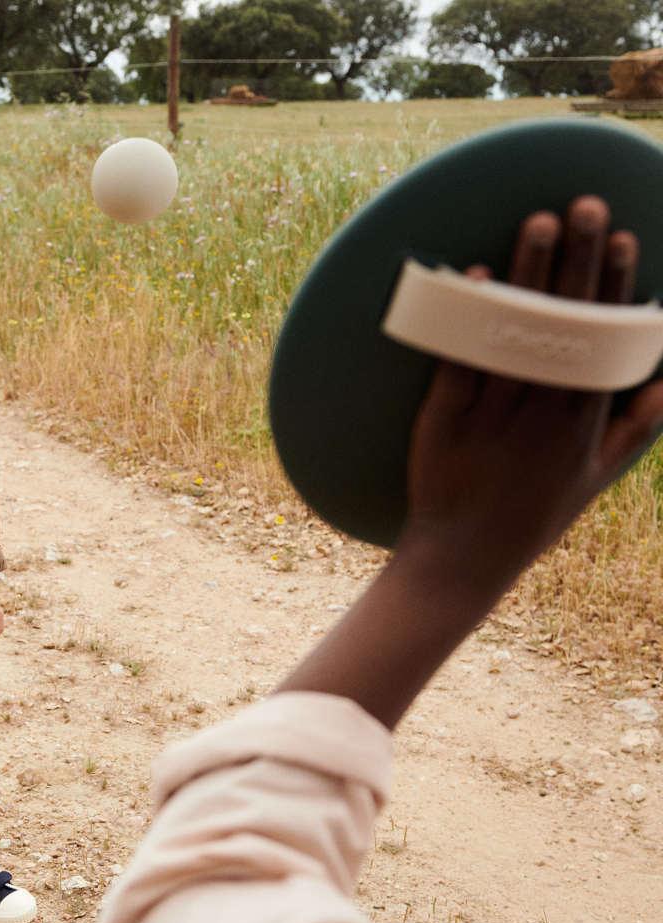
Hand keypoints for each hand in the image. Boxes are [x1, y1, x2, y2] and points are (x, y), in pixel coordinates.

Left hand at [398, 195, 662, 599]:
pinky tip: (472, 278)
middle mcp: (543, 417)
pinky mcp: (445, 425)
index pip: (604, 343)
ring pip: (515, 338)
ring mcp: (494, 419)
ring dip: (527, 277)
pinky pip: (458, 366)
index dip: (614, 289)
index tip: (623, 237)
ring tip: (537, 223)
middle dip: (578, 263)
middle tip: (584, 205)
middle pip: (565, 327)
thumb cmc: (530, 518)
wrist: (461, 560)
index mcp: (582, 425)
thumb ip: (633, 429)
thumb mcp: (593, 479)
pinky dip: (466, 323)